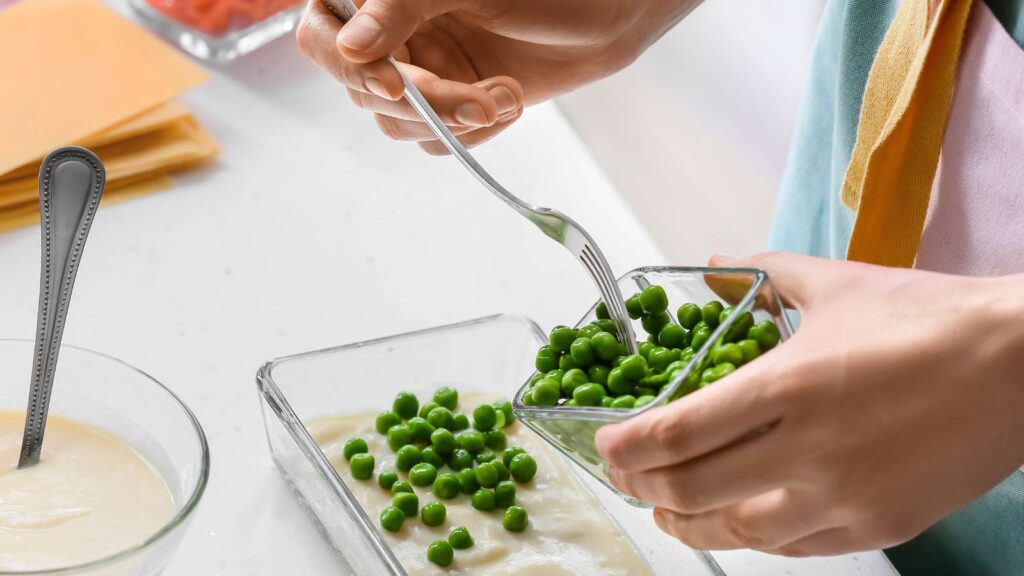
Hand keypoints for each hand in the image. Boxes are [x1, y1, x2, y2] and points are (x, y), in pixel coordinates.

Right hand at [296, 0, 697, 153]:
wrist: (609, 15)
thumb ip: (403, 8)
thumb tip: (350, 45)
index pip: (320, 31)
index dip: (346, 66)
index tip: (393, 84)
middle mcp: (392, 32)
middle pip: (361, 89)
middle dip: (424, 103)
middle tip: (475, 100)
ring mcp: (421, 69)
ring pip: (396, 123)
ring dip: (450, 121)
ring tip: (502, 95)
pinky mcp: (451, 102)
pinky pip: (434, 140)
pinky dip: (472, 133)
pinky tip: (507, 101)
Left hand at [596, 253, 1023, 555]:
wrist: (1023, 364)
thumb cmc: (928, 317)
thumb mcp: (836, 283)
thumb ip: (761, 273)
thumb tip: (708, 264)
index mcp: (788, 385)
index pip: (677, 433)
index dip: (626, 448)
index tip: (604, 447)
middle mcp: (808, 450)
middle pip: (692, 489)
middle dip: (644, 487)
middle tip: (627, 477)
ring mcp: (844, 497)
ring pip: (738, 532)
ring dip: (688, 524)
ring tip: (667, 512)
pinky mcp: (878, 526)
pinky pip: (795, 549)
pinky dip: (753, 537)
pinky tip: (738, 522)